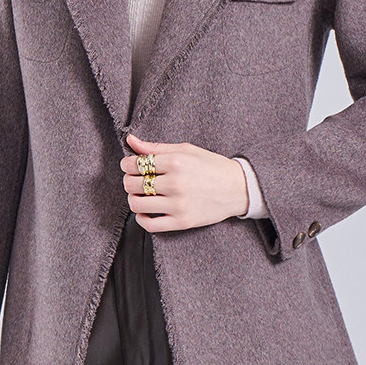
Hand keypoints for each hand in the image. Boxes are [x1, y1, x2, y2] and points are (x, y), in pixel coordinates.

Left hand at [121, 132, 249, 230]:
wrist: (238, 188)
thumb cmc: (212, 166)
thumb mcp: (186, 150)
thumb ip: (156, 147)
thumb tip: (130, 139)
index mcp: (176, 161)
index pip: (135, 164)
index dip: (126, 165)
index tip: (129, 166)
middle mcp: (176, 183)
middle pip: (132, 184)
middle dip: (128, 181)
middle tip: (134, 180)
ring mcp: (179, 205)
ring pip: (137, 204)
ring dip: (133, 199)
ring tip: (140, 195)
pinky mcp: (182, 222)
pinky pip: (150, 225)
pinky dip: (141, 219)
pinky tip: (146, 211)